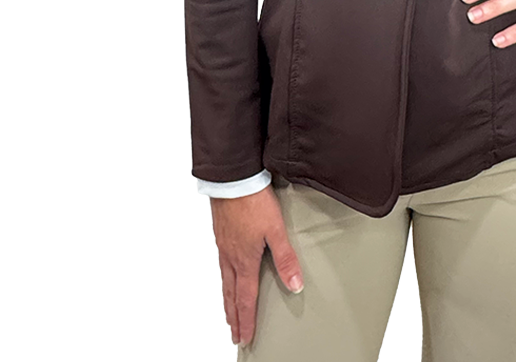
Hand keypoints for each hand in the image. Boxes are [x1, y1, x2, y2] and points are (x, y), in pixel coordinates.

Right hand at [210, 184, 303, 347]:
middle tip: (234, 334)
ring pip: (224, 281)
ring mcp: (223, 245)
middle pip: (231, 295)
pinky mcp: (220, 233)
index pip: (246, 299)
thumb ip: (285, 258)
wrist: (232, 178)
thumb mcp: (276, 230)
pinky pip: (221, 265)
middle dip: (234, 317)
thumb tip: (295, 285)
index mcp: (245, 260)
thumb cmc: (253, 201)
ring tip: (229, 312)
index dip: (247, 320)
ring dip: (227, 300)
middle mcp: (231, 257)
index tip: (245, 338)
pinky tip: (226, 274)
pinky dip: (223, 279)